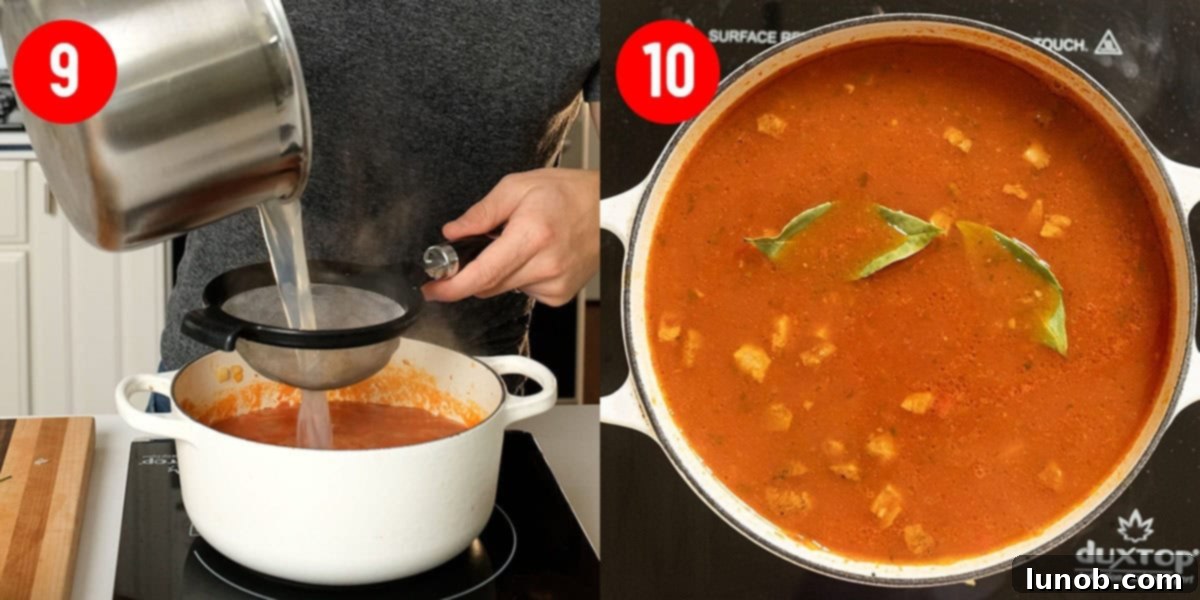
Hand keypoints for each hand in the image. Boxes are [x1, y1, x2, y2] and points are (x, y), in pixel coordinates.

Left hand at [423, 168, 598, 306]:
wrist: (608, 208)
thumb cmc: (569, 194)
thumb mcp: (518, 186)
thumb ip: (481, 212)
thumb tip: (453, 232)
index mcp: (532, 235)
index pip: (482, 274)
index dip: (451, 287)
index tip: (433, 290)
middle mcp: (545, 264)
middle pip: (487, 285)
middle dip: (472, 271)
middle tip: (477, 248)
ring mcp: (555, 283)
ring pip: (504, 288)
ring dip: (500, 270)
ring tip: (521, 242)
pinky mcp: (560, 294)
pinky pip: (524, 291)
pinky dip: (519, 276)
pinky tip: (536, 256)